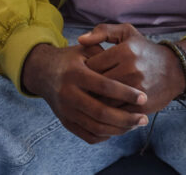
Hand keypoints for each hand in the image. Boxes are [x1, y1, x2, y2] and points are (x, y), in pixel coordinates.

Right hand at [22, 43, 147, 143]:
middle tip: (144, 118)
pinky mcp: (65, 122)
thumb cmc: (70, 59)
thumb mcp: (84, 50)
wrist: (42, 71)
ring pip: (96, 128)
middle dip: (126, 118)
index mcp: (74, 73)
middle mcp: (68, 93)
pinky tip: (118, 129)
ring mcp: (65, 110)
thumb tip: (129, 72)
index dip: (126, 93)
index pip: (104, 86)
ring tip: (135, 124)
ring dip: (120, 129)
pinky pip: (88, 136)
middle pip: (101, 112)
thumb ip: (105, 56)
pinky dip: (106, 136)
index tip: (143, 97)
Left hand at [79, 24, 185, 112]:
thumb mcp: (126, 33)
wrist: (175, 69)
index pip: (92, 64)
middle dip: (87, 87)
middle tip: (81, 88)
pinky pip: (118, 112)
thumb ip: (102, 32)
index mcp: (125, 51)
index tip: (81, 72)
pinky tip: (104, 107)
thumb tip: (80, 40)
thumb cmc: (144, 49)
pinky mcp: (143, 105)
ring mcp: (138, 89)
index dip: (83, 70)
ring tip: (89, 98)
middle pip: (97, 84)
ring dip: (96, 101)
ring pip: (106, 100)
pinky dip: (109, 112)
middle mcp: (132, 69)